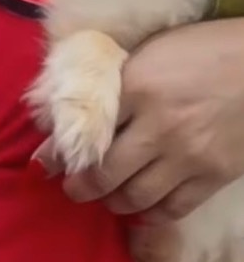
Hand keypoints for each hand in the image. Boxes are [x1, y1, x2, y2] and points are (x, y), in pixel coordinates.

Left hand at [34, 19, 243, 222]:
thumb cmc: (202, 48)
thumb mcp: (152, 51)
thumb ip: (118, 79)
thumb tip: (82, 101)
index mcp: (136, 86)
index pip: (87, 129)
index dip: (63, 149)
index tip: (48, 160)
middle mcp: (157, 126)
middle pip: (105, 173)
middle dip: (81, 186)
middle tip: (73, 187)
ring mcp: (187, 156)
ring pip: (136, 197)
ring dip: (113, 202)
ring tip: (105, 197)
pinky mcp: (212, 176)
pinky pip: (174, 208)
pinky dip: (152, 213)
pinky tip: (143, 208)